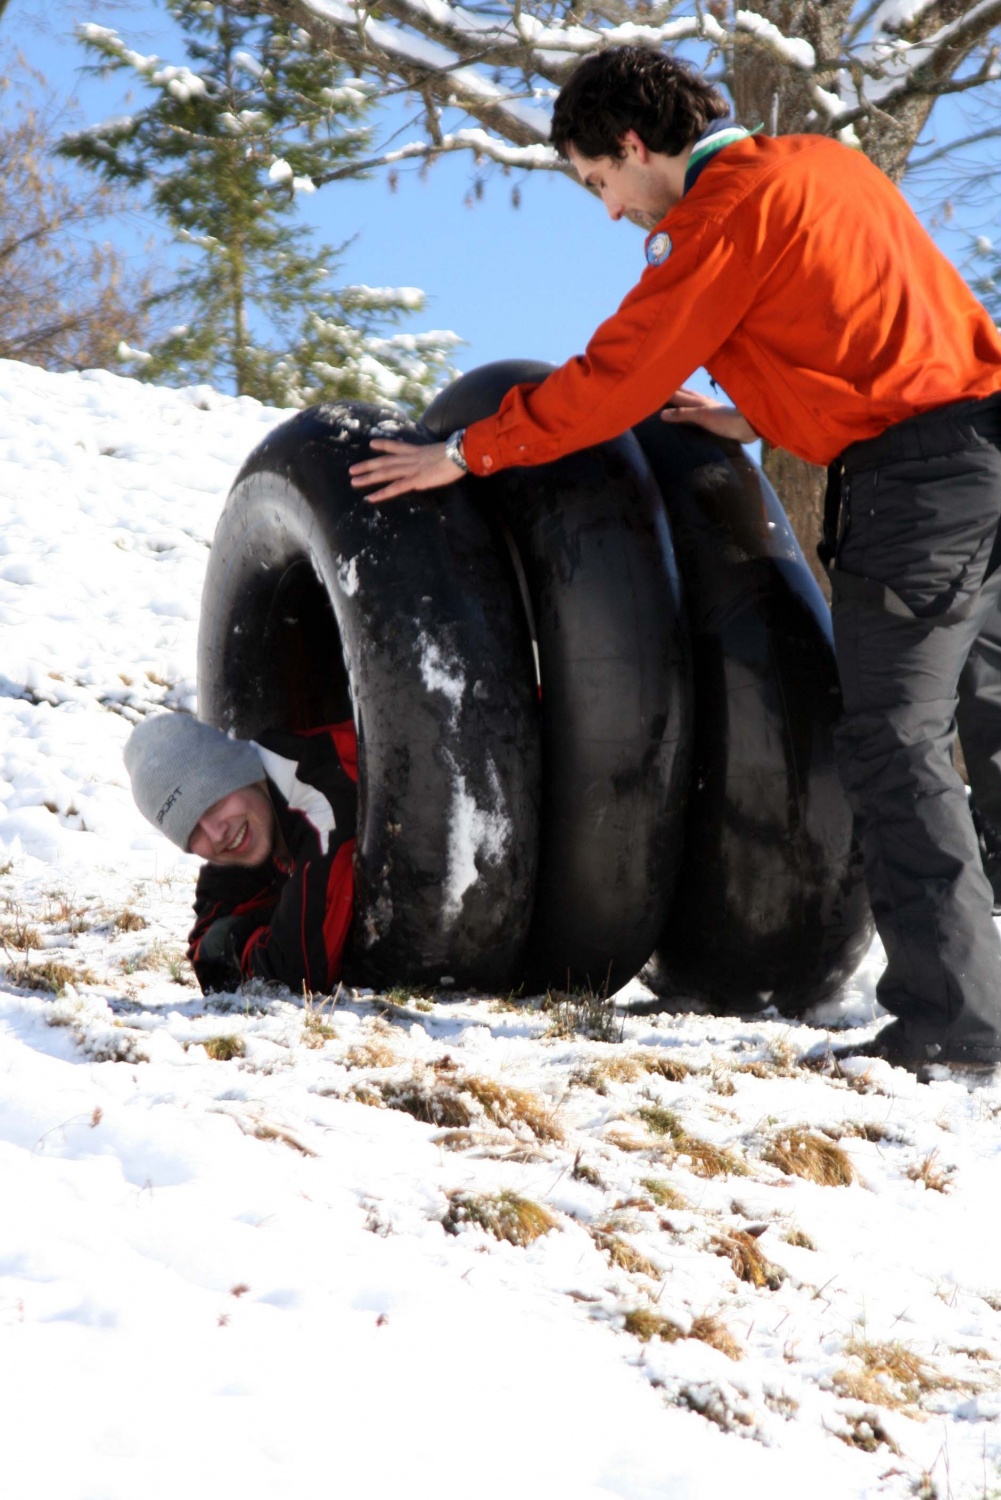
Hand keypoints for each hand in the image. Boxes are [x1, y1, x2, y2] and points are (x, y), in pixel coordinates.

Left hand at [349, 439, 464, 502]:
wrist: (460, 454)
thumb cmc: (458, 454)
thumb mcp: (443, 452)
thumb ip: (435, 456)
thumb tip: (437, 459)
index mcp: (418, 451)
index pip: (397, 446)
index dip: (384, 444)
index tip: (372, 443)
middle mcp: (410, 458)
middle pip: (385, 461)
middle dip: (367, 465)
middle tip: (352, 470)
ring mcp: (411, 469)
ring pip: (385, 473)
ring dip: (368, 478)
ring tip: (353, 481)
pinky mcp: (415, 480)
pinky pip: (395, 488)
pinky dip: (382, 493)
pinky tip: (370, 498)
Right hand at [660, 387, 757, 443]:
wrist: (748, 426)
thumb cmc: (725, 420)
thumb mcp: (702, 416)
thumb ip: (683, 414)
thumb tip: (661, 414)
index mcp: (697, 400)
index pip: (676, 393)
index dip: (665, 389)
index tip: (652, 383)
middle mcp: (702, 401)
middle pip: (684, 392)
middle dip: (672, 388)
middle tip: (660, 384)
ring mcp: (709, 408)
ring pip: (691, 398)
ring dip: (681, 395)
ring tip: (673, 392)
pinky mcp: (715, 417)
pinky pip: (697, 408)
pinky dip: (690, 406)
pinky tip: (692, 408)